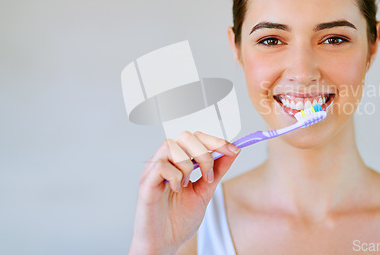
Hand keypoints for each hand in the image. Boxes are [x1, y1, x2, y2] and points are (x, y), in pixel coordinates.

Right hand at [128, 131, 240, 254]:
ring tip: (187, 185)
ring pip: (172, 146)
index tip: (234, 150)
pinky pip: (161, 165)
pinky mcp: (145, 182)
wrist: (165, 243)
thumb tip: (234, 151)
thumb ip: (217, 170)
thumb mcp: (205, 191)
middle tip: (209, 176)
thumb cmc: (179, 219)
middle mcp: (165, 160)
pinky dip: (175, 176)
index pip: (197, 137)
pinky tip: (176, 189)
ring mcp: (153, 170)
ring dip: (187, 165)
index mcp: (179, 161)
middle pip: (185, 136)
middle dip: (204, 153)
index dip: (216, 141)